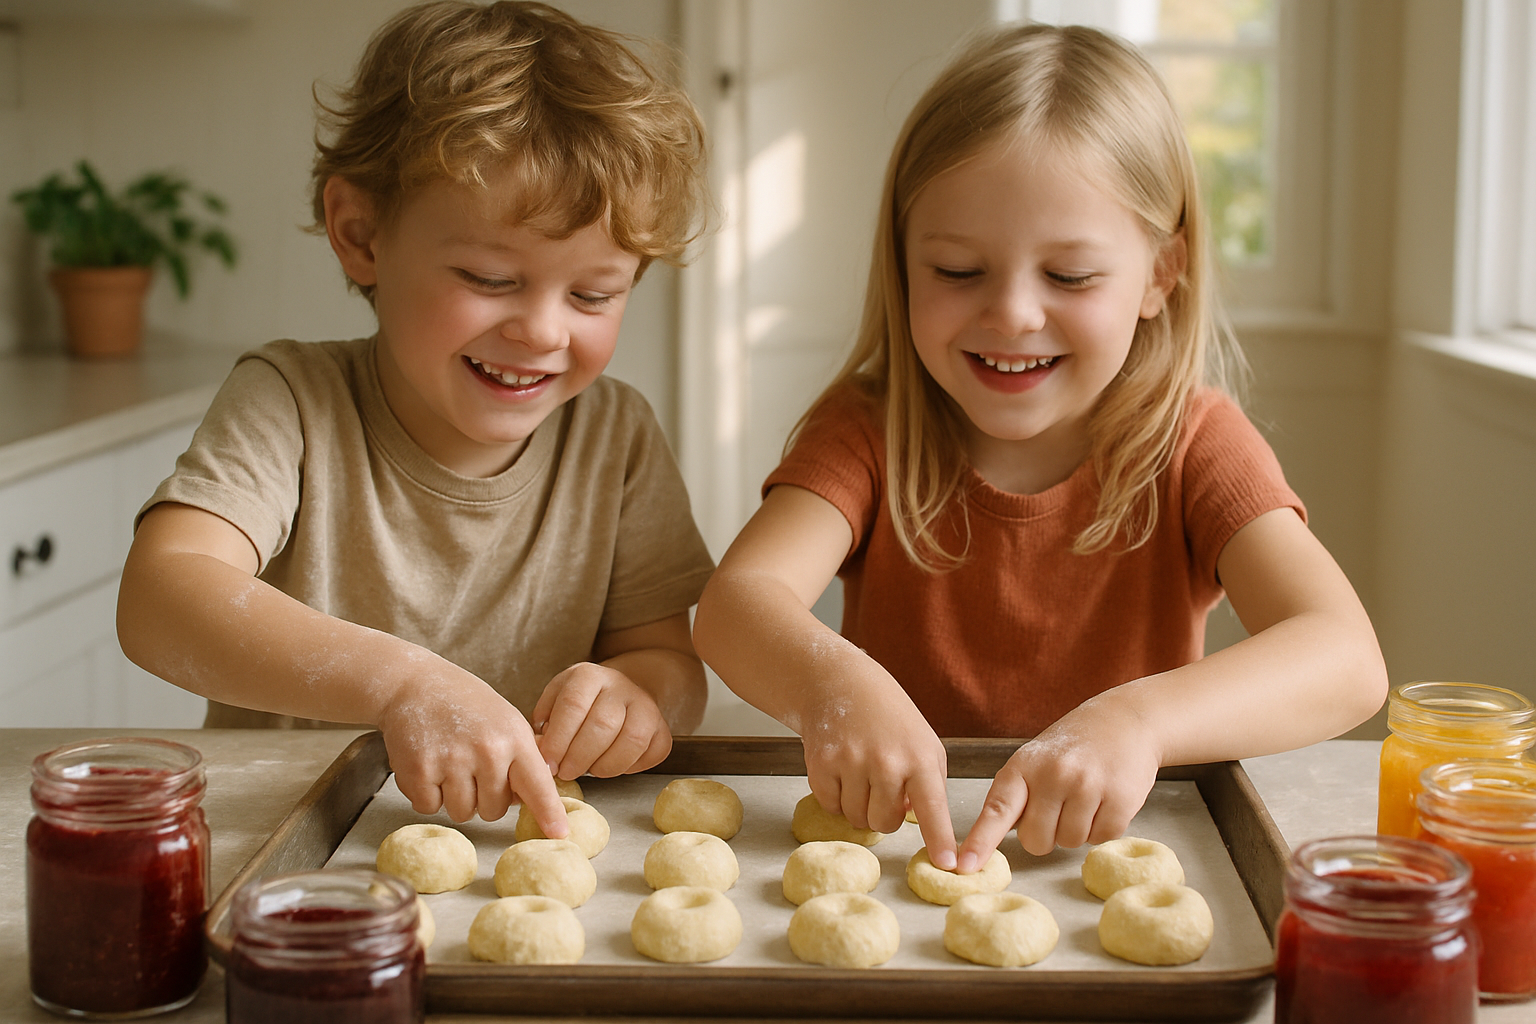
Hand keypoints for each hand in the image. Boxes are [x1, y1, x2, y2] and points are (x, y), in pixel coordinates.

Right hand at [376, 653, 567, 836]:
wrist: (414, 684)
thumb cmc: (465, 705)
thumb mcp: (505, 721)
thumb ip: (521, 759)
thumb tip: (531, 800)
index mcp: (514, 738)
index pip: (537, 784)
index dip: (548, 812)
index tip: (558, 832)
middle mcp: (487, 751)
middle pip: (494, 811)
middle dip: (483, 798)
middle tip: (471, 766)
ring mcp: (452, 761)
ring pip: (462, 813)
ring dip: (454, 797)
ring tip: (449, 763)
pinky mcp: (419, 770)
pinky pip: (430, 807)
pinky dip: (426, 794)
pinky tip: (428, 764)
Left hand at [533, 662, 673, 778]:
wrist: (617, 693)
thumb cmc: (578, 705)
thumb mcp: (553, 702)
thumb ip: (543, 724)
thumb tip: (541, 751)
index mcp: (588, 675)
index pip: (573, 706)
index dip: (558, 740)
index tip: (548, 764)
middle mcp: (621, 685)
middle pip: (603, 725)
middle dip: (579, 757)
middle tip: (566, 773)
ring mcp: (646, 705)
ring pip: (632, 740)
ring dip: (606, 765)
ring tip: (590, 771)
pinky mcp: (663, 728)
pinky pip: (653, 753)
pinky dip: (631, 767)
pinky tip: (612, 766)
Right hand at [800, 671, 957, 869]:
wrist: (842, 685)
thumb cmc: (890, 720)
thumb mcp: (924, 744)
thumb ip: (928, 784)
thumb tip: (915, 820)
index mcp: (920, 757)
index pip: (933, 807)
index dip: (939, 839)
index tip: (949, 864)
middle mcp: (888, 761)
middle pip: (885, 823)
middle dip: (884, 814)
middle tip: (881, 786)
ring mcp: (852, 762)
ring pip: (856, 819)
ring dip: (858, 807)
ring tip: (861, 774)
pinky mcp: (822, 764)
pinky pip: (830, 807)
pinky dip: (835, 797)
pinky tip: (841, 771)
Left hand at [958, 695, 1159, 866]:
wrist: (1126, 720)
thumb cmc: (1073, 747)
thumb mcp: (1036, 760)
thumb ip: (1016, 797)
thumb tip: (991, 841)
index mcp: (1024, 765)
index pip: (997, 809)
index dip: (980, 841)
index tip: (963, 867)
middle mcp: (1053, 774)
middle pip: (1036, 841)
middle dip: (1046, 834)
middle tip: (1060, 805)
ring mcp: (1087, 786)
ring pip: (1069, 843)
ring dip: (1077, 830)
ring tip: (1085, 797)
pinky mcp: (1120, 799)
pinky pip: (1100, 839)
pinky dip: (1102, 828)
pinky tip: (1105, 799)